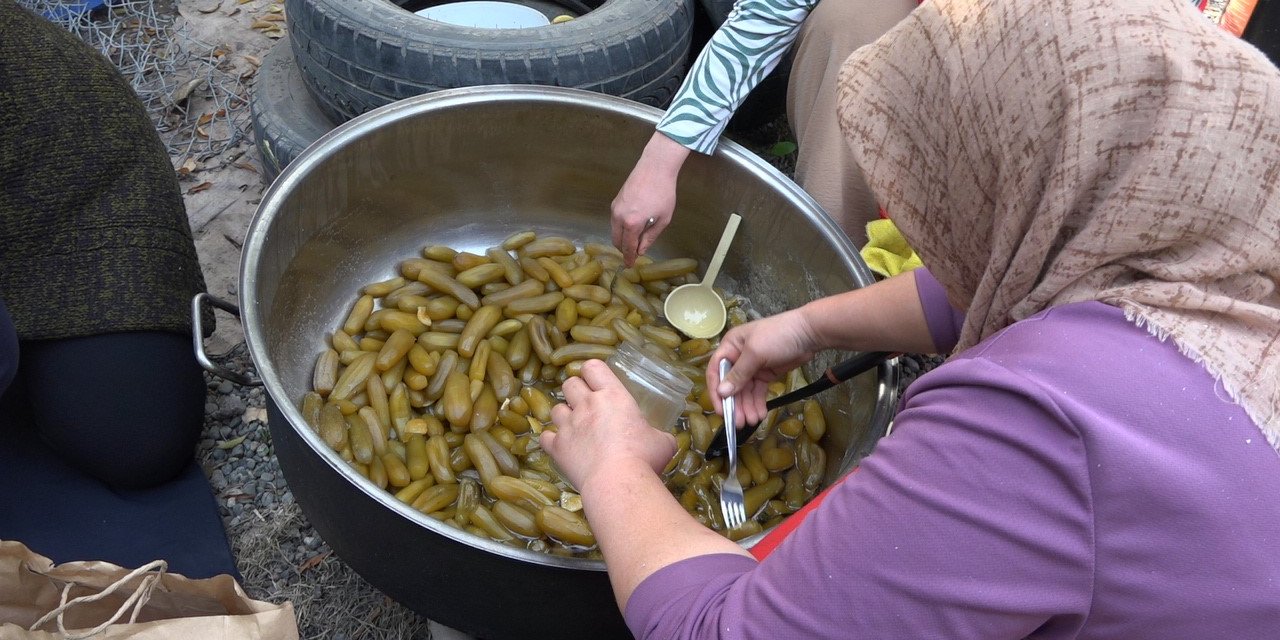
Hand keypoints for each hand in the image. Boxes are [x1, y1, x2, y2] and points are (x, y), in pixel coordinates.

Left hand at [541, 360, 677, 491]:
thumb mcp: (663, 442)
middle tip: (587, 405)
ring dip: (564, 415)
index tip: (597, 382)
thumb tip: (662, 440)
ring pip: (555, 409)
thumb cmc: (644, 458)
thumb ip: (658, 435)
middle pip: (570, 383)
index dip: (592, 372)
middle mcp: (587, 405)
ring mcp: (569, 425)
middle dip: (576, 391)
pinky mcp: (557, 447)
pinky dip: (552, 440)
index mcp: (613, 396)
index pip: (593, 367)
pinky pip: (545, 437)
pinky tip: (561, 447)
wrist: (617, 482)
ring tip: (575, 427)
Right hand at [611, 133, 690, 265]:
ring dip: (622, 238)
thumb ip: (650, 237)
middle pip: (616, 240)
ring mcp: (615, 208)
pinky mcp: (615, 201)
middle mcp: (619, 217)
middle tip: (632, 254)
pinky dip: (621, 227)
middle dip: (624, 249)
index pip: (627, 247)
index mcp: (632, 224)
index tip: (629, 265)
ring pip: (614, 230)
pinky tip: (632, 226)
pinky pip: (615, 220)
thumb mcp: (663, 219)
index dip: (629, 258)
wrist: (655, 167)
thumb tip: (641, 250)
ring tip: (634, 240)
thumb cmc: (663, 193)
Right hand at [707, 307, 820, 426]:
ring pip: (745, 391)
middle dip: (735, 404)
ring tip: (752, 421)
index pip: (716, 371)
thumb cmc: (778, 336)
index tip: (721, 410)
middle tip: (740, 422)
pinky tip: (760, 414)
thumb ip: (738, 374)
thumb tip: (722, 392)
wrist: (809, 333)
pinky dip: (758, 403)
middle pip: (731, 385)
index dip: (716, 391)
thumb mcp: (755, 353)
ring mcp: (753, 367)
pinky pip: (758, 391)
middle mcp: (738, 357)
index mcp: (730, 346)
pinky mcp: (766, 374)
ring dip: (747, 406)